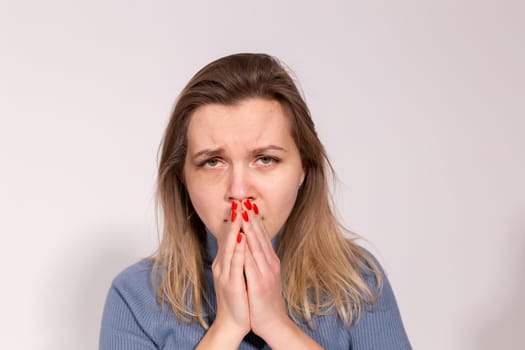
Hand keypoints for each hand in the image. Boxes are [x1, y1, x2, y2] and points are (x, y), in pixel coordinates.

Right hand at [209, 201, 249, 342]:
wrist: (233, 322)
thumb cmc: (238, 299)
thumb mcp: (236, 275)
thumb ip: (237, 259)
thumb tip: (241, 242)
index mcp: (224, 263)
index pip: (229, 238)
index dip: (234, 221)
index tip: (240, 205)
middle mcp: (222, 265)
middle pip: (227, 238)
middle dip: (234, 219)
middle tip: (238, 202)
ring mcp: (225, 274)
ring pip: (230, 246)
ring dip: (235, 228)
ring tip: (239, 212)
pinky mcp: (230, 283)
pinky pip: (235, 262)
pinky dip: (238, 248)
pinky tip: (241, 237)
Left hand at [240, 199, 289, 340]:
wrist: (273, 323)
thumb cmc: (265, 300)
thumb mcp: (264, 276)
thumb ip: (259, 261)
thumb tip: (252, 246)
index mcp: (270, 261)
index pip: (262, 236)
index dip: (254, 219)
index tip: (247, 204)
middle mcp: (270, 263)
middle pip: (259, 236)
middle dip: (251, 217)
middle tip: (244, 200)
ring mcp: (266, 272)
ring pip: (256, 245)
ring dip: (249, 227)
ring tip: (243, 212)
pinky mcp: (260, 283)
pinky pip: (251, 262)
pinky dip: (245, 248)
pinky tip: (240, 238)